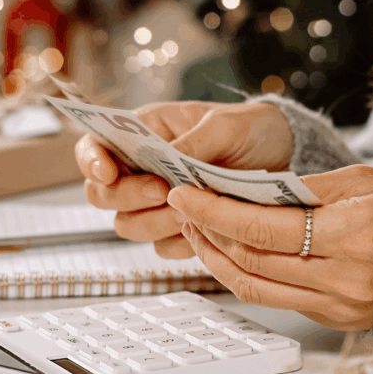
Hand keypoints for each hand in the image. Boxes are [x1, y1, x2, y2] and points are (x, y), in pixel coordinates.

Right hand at [74, 100, 292, 258]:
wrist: (281, 154)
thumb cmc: (248, 128)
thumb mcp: (225, 125)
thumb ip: (193, 142)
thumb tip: (168, 159)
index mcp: (143, 134)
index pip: (94, 148)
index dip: (91, 162)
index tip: (108, 173)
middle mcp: (141, 170)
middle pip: (102, 195)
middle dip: (129, 197)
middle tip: (163, 191)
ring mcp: (156, 204)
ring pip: (128, 226)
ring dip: (155, 222)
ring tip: (192, 209)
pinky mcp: (178, 229)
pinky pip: (162, 248)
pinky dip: (180, 242)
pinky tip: (205, 227)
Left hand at [167, 165, 372, 329]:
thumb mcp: (361, 179)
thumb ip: (303, 187)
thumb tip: (243, 191)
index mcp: (354, 236)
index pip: (264, 229)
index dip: (216, 212)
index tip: (185, 194)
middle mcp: (346, 279)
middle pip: (253, 260)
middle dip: (209, 232)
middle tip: (184, 207)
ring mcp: (340, 305)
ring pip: (256, 287)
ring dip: (218, 259)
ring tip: (198, 231)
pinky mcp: (336, 320)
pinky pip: (275, 299)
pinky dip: (245, 276)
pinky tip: (230, 254)